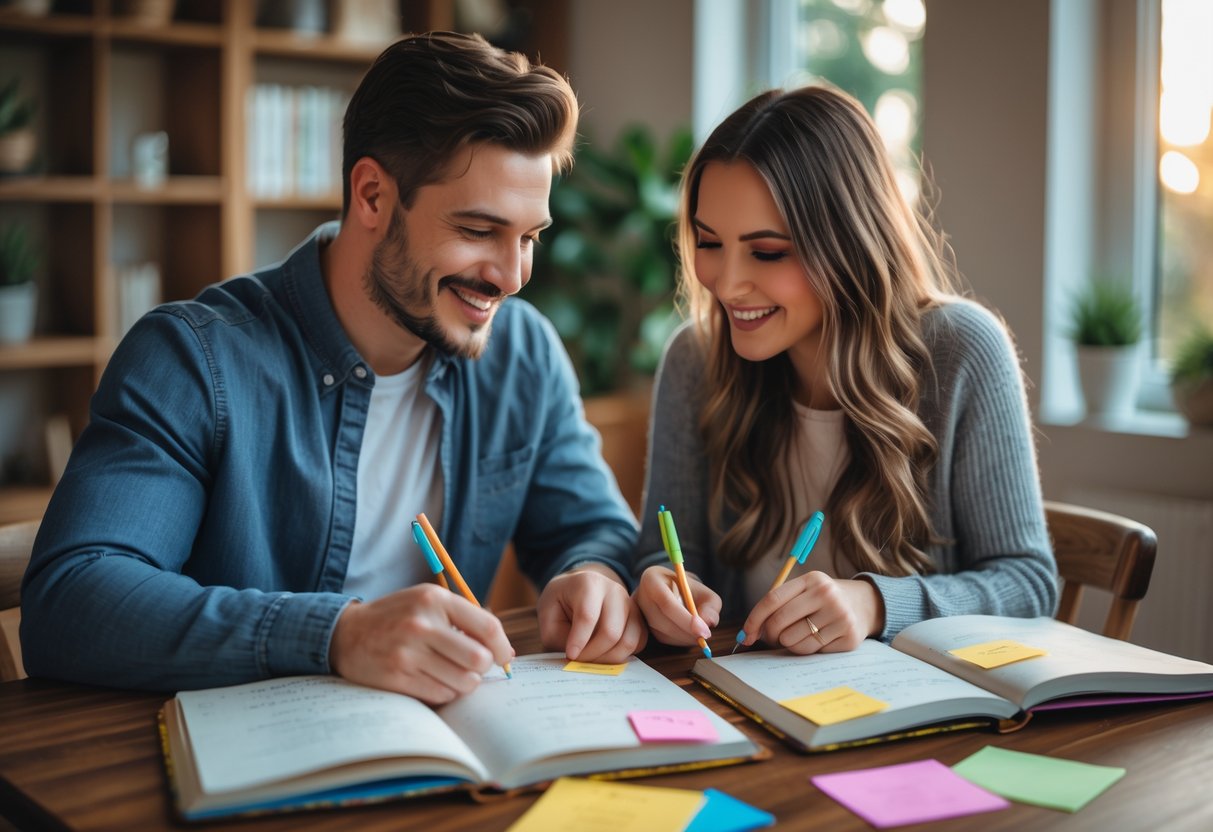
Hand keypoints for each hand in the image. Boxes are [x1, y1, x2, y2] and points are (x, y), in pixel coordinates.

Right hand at [329, 583, 513, 704]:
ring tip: (451, 674)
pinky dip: (444, 692)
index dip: (502, 647)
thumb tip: (503, 650)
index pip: (487, 626)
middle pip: (479, 659)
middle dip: (483, 668)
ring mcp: (408, 652)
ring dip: (464, 683)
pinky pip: (441, 695)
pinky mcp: (396, 677)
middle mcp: (422, 624)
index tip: (502, 657)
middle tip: (474, 668)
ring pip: (463, 682)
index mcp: (434, 600)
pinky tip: (432, 680)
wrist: (346, 634)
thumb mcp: (428, 602)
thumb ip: (464, 618)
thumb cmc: (397, 618)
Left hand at [537, 563, 647, 663]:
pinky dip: (622, 655)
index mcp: (588, 583)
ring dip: (608, 658)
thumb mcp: (547, 614)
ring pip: (628, 640)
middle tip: (578, 659)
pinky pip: (638, 643)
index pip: (587, 616)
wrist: (578, 589)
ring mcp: (630, 603)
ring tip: (591, 659)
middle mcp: (614, 590)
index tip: (570, 655)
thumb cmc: (560, 602)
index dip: (579, 641)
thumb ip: (559, 636)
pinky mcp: (639, 618)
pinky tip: (605, 653)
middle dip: (593, 654)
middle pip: (611, 632)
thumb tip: (577, 659)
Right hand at [633, 565, 720, 647]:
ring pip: (661, 633)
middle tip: (705, 637)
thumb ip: (711, 605)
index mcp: (652, 579)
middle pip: (662, 621)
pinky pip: (660, 638)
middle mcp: (640, 596)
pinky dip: (678, 640)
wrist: (672, 590)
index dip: (685, 619)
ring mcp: (638, 613)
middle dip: (686, 632)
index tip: (703, 631)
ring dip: (683, 638)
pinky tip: (688, 634)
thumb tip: (708, 622)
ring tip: (699, 633)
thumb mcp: (704, 592)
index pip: (666, 602)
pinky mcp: (641, 626)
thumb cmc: (688, 590)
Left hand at [738, 573, 884, 653]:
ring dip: (788, 643)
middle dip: (769, 635)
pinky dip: (805, 649)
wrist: (864, 605)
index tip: (745, 633)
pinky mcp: (848, 637)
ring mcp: (839, 616)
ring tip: (798, 635)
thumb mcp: (806, 590)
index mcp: (812, 579)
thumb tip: (750, 632)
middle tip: (771, 638)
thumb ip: (780, 604)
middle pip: (779, 622)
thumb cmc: (824, 600)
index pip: (772, 599)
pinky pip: (810, 651)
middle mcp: (827, 595)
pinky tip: (815, 639)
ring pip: (793, 641)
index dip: (754, 619)